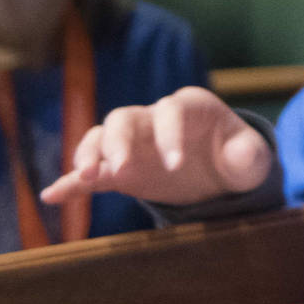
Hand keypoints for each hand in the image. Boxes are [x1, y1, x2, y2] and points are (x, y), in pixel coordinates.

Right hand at [38, 86, 272, 206]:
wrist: (219, 174)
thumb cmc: (236, 158)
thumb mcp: (250, 157)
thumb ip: (249, 154)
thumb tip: (240, 155)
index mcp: (189, 107)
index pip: (172, 111)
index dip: (170, 134)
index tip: (175, 164)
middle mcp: (154, 118)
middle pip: (125, 118)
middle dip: (120, 141)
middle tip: (122, 170)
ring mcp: (132, 143)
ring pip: (101, 137)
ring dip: (90, 154)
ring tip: (87, 177)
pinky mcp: (118, 170)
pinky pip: (90, 171)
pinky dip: (71, 182)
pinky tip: (53, 196)